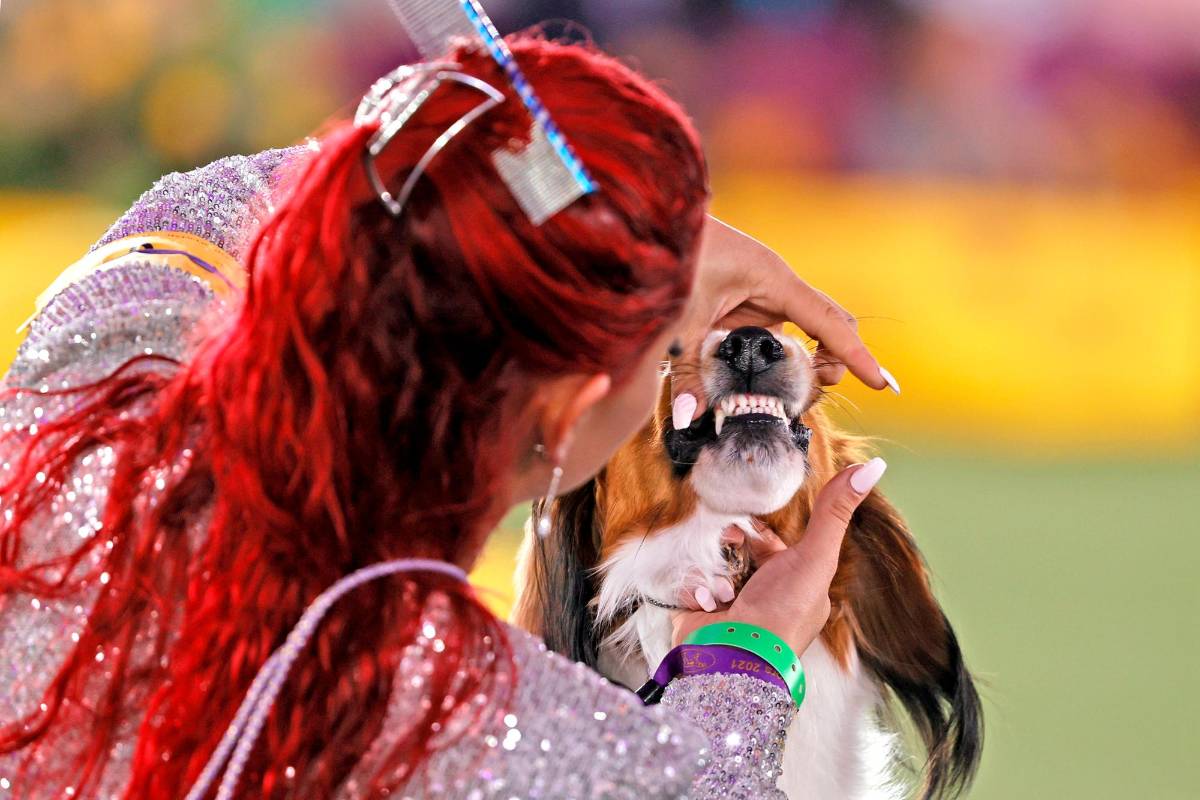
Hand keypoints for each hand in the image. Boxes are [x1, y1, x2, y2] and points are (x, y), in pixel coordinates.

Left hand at [670, 216, 898, 429]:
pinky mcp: (746, 303)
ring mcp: (762, 294)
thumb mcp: (679, 318)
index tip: (882, 384)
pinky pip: (777, 334)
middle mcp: (776, 285)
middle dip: (833, 362)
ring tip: (787, 396)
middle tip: (812, 396)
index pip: (829, 322)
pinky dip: (780, 358)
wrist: (654, 223)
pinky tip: (764, 382)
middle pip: (829, 325)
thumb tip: (687, 417)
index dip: (856, 355)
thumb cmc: (672, 257)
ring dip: (805, 364)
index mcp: (773, 279)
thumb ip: (686, 369)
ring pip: (804, 333)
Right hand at [671, 459, 887, 654]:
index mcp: (795, 585)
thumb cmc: (782, 615)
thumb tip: (873, 466)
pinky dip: (696, 591)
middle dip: (730, 545)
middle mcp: (765, 596)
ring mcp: (732, 608)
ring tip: (721, 584)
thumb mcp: (814, 558)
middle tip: (727, 542)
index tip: (745, 524)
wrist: (735, 660)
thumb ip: (835, 512)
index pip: (772, 545)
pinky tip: (708, 601)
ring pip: (713, 566)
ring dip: (714, 571)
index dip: (758, 532)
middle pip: (739, 552)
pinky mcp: (702, 616)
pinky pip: (691, 587)